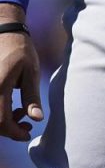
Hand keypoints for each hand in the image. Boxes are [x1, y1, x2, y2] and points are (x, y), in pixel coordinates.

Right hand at [0, 17, 42, 141]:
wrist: (3, 32)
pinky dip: (0, 112)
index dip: (14, 133)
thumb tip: (36, 119)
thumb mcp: (31, 72)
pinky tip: (12, 106)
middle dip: (9, 129)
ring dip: (3, 121)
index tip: (28, 135)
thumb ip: (32, 97)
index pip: (1, 121)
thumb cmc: (20, 50)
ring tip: (22, 113)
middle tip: (27, 126)